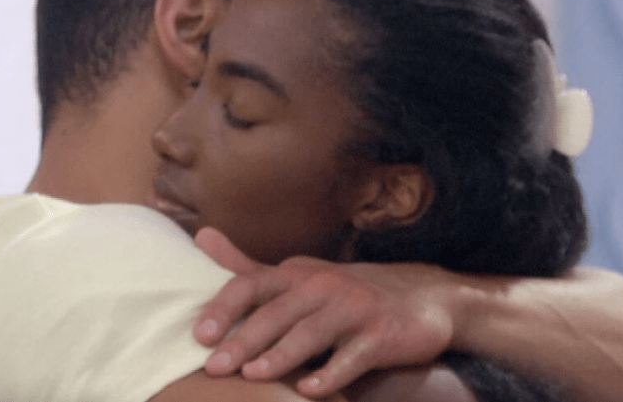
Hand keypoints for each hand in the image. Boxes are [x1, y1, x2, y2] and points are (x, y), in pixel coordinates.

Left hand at [193, 227, 457, 398]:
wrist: (422, 298)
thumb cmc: (343, 293)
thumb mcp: (295, 276)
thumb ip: (246, 266)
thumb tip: (200, 236)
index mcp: (296, 273)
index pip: (253, 283)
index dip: (225, 307)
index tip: (200, 335)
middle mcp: (323, 285)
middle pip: (278, 312)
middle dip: (244, 339)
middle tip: (214, 367)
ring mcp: (355, 308)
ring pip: (312, 333)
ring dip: (281, 355)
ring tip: (252, 375)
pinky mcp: (382, 335)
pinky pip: (353, 356)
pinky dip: (332, 374)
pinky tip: (309, 392)